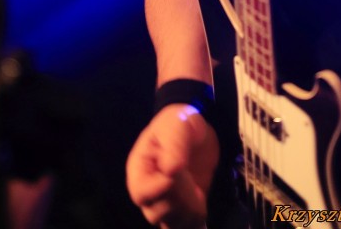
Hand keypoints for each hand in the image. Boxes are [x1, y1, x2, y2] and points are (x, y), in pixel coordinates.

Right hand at [126, 105, 219, 227]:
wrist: (198, 132)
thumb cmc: (179, 123)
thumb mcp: (176, 123)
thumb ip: (174, 143)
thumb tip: (170, 170)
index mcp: (140, 168)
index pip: (141, 192)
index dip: (159, 188)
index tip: (178, 172)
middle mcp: (148, 190)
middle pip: (155, 213)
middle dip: (178, 200)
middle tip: (192, 182)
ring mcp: (163, 203)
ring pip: (171, 224)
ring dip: (188, 211)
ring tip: (197, 191)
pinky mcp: (181, 211)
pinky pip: (184, 226)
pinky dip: (194, 220)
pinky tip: (200, 202)